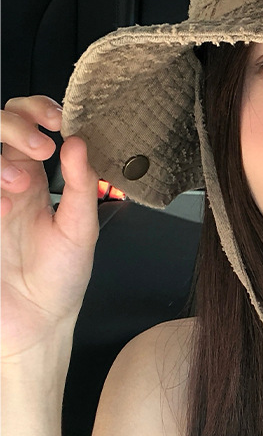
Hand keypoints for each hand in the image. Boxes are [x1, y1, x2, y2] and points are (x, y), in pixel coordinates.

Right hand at [1, 96, 98, 360]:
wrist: (36, 326)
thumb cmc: (60, 280)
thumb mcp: (81, 230)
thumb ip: (82, 186)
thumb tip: (79, 141)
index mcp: (35, 180)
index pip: (25, 125)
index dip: (35, 109)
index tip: (56, 120)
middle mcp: (3, 184)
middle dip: (13, 126)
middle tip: (40, 150)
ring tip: (21, 182)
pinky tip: (1, 206)